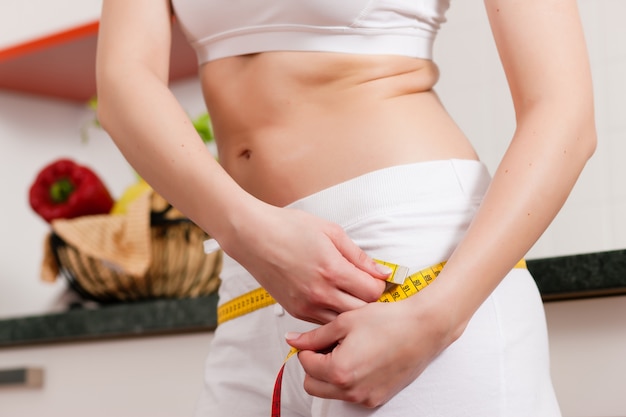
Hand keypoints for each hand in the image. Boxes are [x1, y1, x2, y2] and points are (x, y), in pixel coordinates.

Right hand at [220, 202, 390, 323]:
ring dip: (350, 310)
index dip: (379, 284)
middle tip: (365, 286)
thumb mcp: (330, 232)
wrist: (252, 236)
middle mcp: (320, 293)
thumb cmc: (290, 227)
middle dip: (369, 300)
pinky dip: (332, 313)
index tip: (375, 277)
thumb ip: (359, 255)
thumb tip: (383, 272)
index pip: (373, 292)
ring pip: (343, 322)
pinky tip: (331, 298)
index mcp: (332, 270)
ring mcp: (306, 305)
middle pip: (361, 311)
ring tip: (349, 293)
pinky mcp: (295, 311)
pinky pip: (323, 322)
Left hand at [285, 294, 459, 406]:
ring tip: (346, 350)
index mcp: (339, 370)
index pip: (305, 363)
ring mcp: (365, 397)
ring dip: (330, 374)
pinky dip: (348, 380)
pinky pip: (351, 394)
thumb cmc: (388, 321)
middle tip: (328, 346)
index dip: (308, 347)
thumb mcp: (345, 322)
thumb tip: (293, 340)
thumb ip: (315, 336)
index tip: (318, 338)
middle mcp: (351, 390)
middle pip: (312, 384)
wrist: (423, 329)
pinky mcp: (377, 398)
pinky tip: (361, 358)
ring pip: (331, 392)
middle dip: (314, 365)